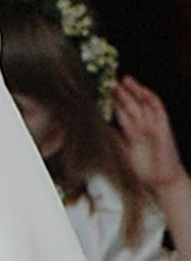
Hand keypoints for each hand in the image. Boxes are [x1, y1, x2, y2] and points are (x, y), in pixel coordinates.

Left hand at [114, 75, 189, 194]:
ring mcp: (153, 126)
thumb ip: (113, 137)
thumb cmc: (143, 170)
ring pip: (144, 104)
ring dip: (135, 91)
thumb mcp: (122, 151)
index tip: (103, 92)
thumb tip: (98, 124)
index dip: (114, 102)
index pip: (121, 113)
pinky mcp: (164, 128)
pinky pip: (159, 111)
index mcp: (131, 132)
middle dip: (122, 94)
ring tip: (125, 80)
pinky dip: (152, 100)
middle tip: (111, 83)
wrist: (162, 181)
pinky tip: (143, 91)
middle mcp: (142, 126)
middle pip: (131, 105)